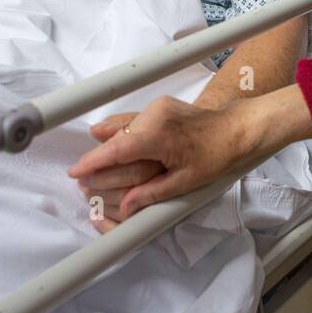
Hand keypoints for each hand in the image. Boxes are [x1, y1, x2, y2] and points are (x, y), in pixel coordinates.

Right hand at [69, 96, 253, 228]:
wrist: (237, 128)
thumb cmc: (215, 157)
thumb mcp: (185, 182)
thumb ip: (151, 194)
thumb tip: (125, 208)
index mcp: (158, 136)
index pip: (116, 150)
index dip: (93, 162)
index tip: (75, 172)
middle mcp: (154, 116)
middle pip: (116, 140)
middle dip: (99, 158)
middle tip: (82, 177)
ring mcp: (156, 107)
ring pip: (122, 128)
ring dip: (109, 144)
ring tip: (93, 162)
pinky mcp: (159, 104)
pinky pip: (132, 119)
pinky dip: (120, 130)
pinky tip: (105, 135)